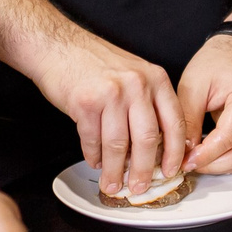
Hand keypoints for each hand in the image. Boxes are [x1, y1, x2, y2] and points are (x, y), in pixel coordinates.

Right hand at [22, 25, 184, 194]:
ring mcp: (111, 93)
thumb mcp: (134, 73)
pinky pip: (93, 140)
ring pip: (118, 145)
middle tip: (139, 186)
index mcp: (155, 79)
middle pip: (148, 140)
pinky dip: (93, 156)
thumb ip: (148, 103)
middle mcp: (137, 85)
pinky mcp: (85, 103)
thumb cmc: (94, 62)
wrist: (57, 44)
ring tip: (112, 184)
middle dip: (143, 170)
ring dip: (114, 170)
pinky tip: (94, 162)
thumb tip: (158, 146)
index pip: (175, 123)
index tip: (171, 171)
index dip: (175, 153)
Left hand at [177, 33, 231, 173]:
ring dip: (220, 166)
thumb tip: (185, 151)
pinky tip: (209, 155)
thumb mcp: (193, 86)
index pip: (227, 139)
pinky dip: (228, 159)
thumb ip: (188, 120)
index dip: (205, 156)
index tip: (185, 162)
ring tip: (196, 160)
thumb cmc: (215, 63)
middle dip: (212, 166)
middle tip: (188, 165)